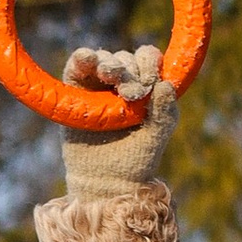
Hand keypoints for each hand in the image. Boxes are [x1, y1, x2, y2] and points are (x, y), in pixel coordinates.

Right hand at [62, 41, 178, 196]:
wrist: (105, 182)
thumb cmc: (135, 161)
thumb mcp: (155, 137)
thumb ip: (165, 113)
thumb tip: (165, 85)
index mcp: (146, 87)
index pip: (148, 59)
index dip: (149, 63)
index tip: (148, 81)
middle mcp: (122, 81)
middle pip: (126, 59)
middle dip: (129, 71)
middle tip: (129, 94)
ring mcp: (97, 83)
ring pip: (104, 59)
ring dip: (109, 64)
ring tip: (108, 74)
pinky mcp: (75, 89)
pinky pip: (78, 66)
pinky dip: (82, 59)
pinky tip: (86, 58)